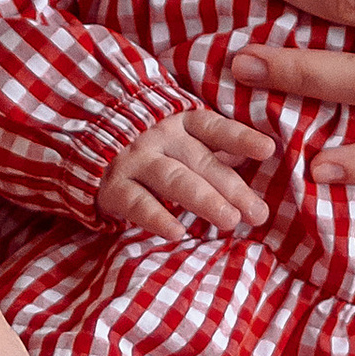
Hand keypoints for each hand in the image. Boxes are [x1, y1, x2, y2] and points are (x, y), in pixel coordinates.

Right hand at [97, 106, 276, 237]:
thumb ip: (216, 144)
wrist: (86, 139)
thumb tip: (258, 150)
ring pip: (174, 180)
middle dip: (232, 188)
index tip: (268, 150)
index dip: (241, 138)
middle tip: (258, 213)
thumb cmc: (149, 142)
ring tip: (230, 221)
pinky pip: (137, 203)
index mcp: (181, 123)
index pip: (215, 129)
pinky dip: (157, 217)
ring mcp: (136, 161)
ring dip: (203, 200)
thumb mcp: (181, 134)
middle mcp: (160, 138)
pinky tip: (178, 232)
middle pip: (201, 162)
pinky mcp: (113, 186)